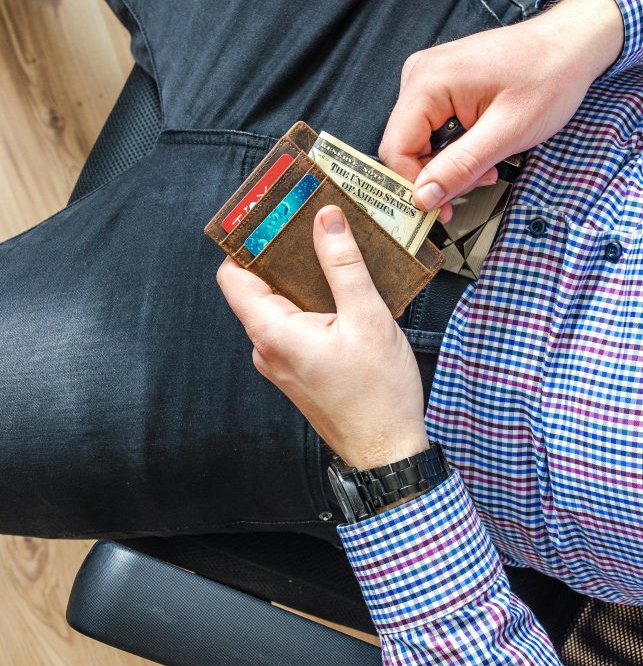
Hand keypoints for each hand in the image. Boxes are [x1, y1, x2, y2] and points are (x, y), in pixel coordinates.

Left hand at [216, 206, 429, 470]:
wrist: (387, 451)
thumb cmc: (378, 396)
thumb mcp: (367, 319)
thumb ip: (343, 266)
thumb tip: (326, 221)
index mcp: (274, 333)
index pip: (233, 275)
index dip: (247, 241)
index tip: (270, 214)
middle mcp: (268, 348)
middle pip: (258, 286)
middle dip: (284, 253)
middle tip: (312, 222)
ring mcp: (281, 362)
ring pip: (280, 305)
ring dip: (304, 279)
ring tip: (335, 253)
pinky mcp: (298, 370)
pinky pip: (296, 325)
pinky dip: (314, 303)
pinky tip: (344, 292)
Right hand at [379, 0, 623, 220]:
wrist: (570, 46)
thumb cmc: (549, 77)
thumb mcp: (507, 132)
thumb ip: (460, 167)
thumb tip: (422, 198)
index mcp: (428, 82)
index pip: (395, 149)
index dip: (415, 185)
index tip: (443, 209)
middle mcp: (419, 76)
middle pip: (405, 148)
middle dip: (439, 176)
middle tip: (481, 180)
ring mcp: (428, 80)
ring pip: (419, 144)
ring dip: (451, 165)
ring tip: (489, 162)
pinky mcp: (439, 87)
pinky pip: (432, 131)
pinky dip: (455, 150)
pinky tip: (483, 148)